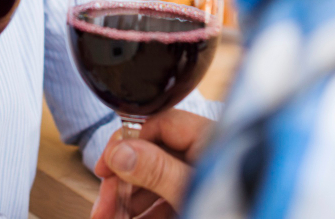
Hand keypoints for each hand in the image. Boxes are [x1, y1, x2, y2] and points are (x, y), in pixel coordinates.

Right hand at [92, 110, 213, 218]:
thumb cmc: (232, 209)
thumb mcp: (187, 190)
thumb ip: (156, 170)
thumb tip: (118, 151)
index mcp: (208, 139)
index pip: (158, 124)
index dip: (126, 143)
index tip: (104, 166)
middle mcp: (204, 154)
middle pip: (152, 156)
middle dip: (122, 184)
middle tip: (102, 208)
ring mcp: (201, 177)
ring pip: (155, 181)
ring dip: (128, 202)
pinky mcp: (198, 196)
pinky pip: (167, 198)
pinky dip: (147, 211)